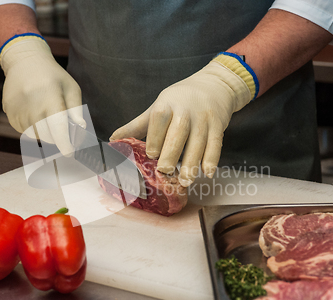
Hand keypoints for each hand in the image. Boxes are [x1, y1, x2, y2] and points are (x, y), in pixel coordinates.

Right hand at [0, 36, 84, 155]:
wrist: (24, 62)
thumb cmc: (52, 76)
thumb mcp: (71, 88)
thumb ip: (76, 110)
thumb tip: (80, 128)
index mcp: (50, 98)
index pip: (57, 128)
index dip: (64, 143)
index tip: (70, 152)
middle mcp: (31, 106)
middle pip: (47, 137)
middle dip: (57, 137)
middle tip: (61, 125)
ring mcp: (18, 111)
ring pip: (35, 136)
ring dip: (44, 131)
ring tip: (45, 113)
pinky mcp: (10, 114)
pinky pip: (24, 131)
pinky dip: (32, 127)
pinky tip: (34, 112)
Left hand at [110, 55, 255, 186]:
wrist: (213, 85)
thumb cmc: (180, 100)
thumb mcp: (158, 107)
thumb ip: (137, 125)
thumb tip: (113, 140)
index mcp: (167, 104)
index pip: (159, 119)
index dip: (155, 137)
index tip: (151, 155)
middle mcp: (186, 110)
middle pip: (178, 132)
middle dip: (171, 153)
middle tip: (165, 170)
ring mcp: (204, 118)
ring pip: (198, 142)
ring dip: (192, 163)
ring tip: (186, 181)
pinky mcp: (219, 125)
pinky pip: (215, 145)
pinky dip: (211, 160)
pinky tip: (206, 173)